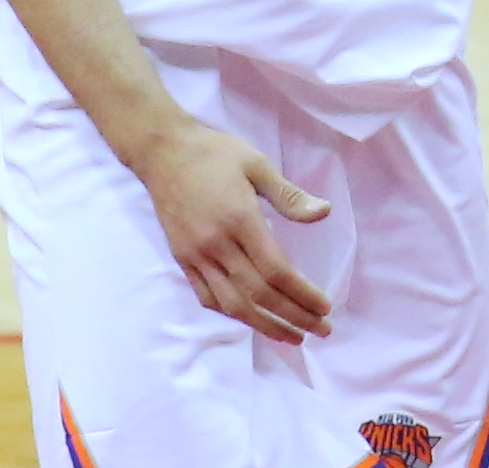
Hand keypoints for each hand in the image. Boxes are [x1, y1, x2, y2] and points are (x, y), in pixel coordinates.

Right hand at [127, 118, 333, 343]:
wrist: (163, 152)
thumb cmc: (215, 153)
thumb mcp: (257, 164)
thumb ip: (290, 196)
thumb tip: (324, 213)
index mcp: (240, 220)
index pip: (276, 271)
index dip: (302, 294)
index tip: (325, 307)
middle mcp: (217, 245)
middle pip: (258, 295)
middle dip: (292, 317)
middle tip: (321, 330)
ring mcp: (196, 256)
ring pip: (232, 304)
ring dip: (264, 325)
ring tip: (292, 336)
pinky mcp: (182, 260)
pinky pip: (208, 297)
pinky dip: (232, 313)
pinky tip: (252, 318)